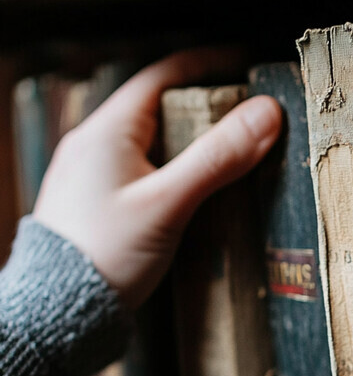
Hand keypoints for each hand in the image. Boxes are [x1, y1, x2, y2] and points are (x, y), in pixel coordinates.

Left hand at [32, 48, 281, 308]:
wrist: (62, 311)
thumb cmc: (108, 254)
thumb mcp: (169, 203)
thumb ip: (217, 158)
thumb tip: (266, 114)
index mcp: (107, 131)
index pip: (162, 76)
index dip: (207, 64)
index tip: (246, 65)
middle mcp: (95, 144)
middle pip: (160, 107)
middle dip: (206, 107)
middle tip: (249, 118)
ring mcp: (94, 174)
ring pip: (153, 141)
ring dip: (192, 141)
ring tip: (231, 154)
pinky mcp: (99, 202)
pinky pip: (144, 169)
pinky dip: (175, 169)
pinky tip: (194, 191)